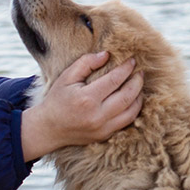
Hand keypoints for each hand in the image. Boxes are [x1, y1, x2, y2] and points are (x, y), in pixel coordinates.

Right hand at [20, 51, 143, 160]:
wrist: (49, 128)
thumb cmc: (57, 100)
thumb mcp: (66, 77)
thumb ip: (86, 63)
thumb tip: (106, 54)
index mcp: (87, 99)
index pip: (114, 80)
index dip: (126, 68)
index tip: (132, 60)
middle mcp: (97, 115)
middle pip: (127, 96)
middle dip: (137, 82)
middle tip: (140, 72)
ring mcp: (103, 128)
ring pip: (132, 111)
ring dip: (139, 96)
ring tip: (138, 85)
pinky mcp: (105, 135)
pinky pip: (127, 122)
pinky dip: (133, 109)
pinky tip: (133, 100)